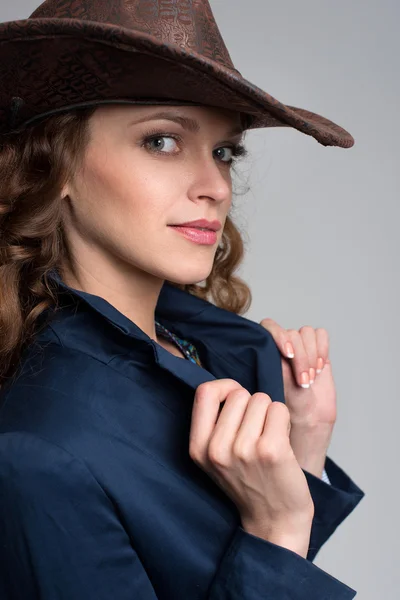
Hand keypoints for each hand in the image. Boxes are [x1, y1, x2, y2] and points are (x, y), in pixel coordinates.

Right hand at [189, 378, 313, 552]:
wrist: (274, 522)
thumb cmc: (249, 482)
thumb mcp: (216, 456)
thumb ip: (216, 423)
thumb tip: (231, 386)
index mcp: (198, 448)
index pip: (204, 392)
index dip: (224, 388)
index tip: (236, 401)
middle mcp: (216, 449)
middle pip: (239, 393)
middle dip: (252, 405)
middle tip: (256, 433)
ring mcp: (243, 450)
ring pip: (261, 399)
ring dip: (270, 414)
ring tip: (268, 440)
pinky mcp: (270, 450)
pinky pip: (279, 409)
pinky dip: (284, 422)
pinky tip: (281, 445)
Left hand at [259, 319, 336, 427]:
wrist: (310, 414)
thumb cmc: (289, 404)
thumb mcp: (278, 386)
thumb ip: (277, 365)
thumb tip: (274, 347)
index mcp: (266, 349)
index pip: (268, 326)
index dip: (279, 336)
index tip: (288, 356)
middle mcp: (282, 343)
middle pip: (292, 333)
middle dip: (301, 359)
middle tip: (304, 381)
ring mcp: (300, 345)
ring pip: (307, 332)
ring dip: (312, 355)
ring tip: (312, 377)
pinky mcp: (317, 348)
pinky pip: (321, 334)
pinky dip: (323, 349)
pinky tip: (320, 368)